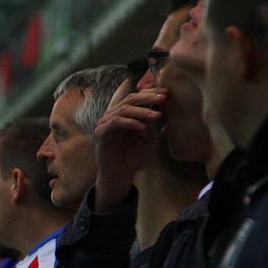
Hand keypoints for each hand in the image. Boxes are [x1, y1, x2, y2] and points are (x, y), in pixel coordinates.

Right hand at [92, 81, 165, 211]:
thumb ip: (150, 122)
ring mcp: (105, 123)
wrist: (120, 174)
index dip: (151, 93)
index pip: (137, 97)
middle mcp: (113, 115)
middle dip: (148, 97)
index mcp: (124, 114)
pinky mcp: (100, 133)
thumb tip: (159, 106)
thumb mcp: (148, 136)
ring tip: (156, 115)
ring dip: (141, 111)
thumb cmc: (133, 156)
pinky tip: (142, 126)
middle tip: (163, 98)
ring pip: (123, 109)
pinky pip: (115, 122)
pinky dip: (130, 122)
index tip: (167, 92)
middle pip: (130, 99)